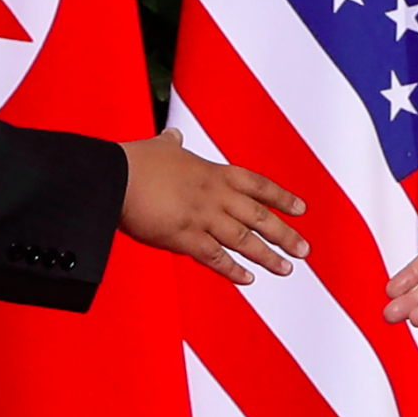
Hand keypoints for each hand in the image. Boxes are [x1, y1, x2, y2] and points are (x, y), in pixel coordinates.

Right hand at [120, 128, 308, 284]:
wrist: (112, 178)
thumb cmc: (133, 161)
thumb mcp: (159, 147)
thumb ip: (172, 144)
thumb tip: (174, 137)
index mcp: (212, 172)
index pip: (257, 185)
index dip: (281, 198)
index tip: (301, 209)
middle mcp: (215, 196)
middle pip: (259, 217)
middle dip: (285, 234)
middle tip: (305, 250)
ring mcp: (202, 218)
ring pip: (245, 240)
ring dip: (268, 256)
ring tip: (287, 268)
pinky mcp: (185, 239)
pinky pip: (216, 258)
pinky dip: (233, 270)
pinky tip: (248, 280)